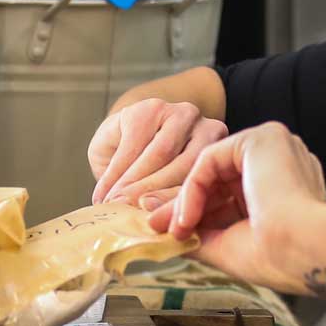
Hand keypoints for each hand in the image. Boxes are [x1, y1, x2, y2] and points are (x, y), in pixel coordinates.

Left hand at [88, 98, 228, 205]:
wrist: (157, 135)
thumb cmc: (126, 143)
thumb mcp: (108, 148)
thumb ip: (109, 168)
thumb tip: (107, 201)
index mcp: (150, 109)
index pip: (135, 145)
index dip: (121, 176)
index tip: (106, 201)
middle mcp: (182, 113)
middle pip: (163, 154)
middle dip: (143, 188)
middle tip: (125, 210)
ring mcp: (206, 129)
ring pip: (188, 167)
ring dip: (166, 196)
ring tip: (146, 216)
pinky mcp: (220, 148)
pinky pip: (204, 177)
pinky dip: (186, 198)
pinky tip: (170, 215)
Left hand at [148, 122, 325, 291]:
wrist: (306, 250)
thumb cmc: (279, 257)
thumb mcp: (228, 245)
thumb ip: (197, 232)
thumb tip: (161, 227)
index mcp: (283, 188)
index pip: (227, 195)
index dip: (196, 214)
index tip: (169, 232)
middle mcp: (281, 163)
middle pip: (216, 180)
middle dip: (183, 205)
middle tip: (154, 224)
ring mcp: (274, 147)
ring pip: (210, 169)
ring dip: (185, 200)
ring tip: (170, 228)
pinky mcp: (260, 138)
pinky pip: (210, 159)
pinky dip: (193, 189)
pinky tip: (187, 216)